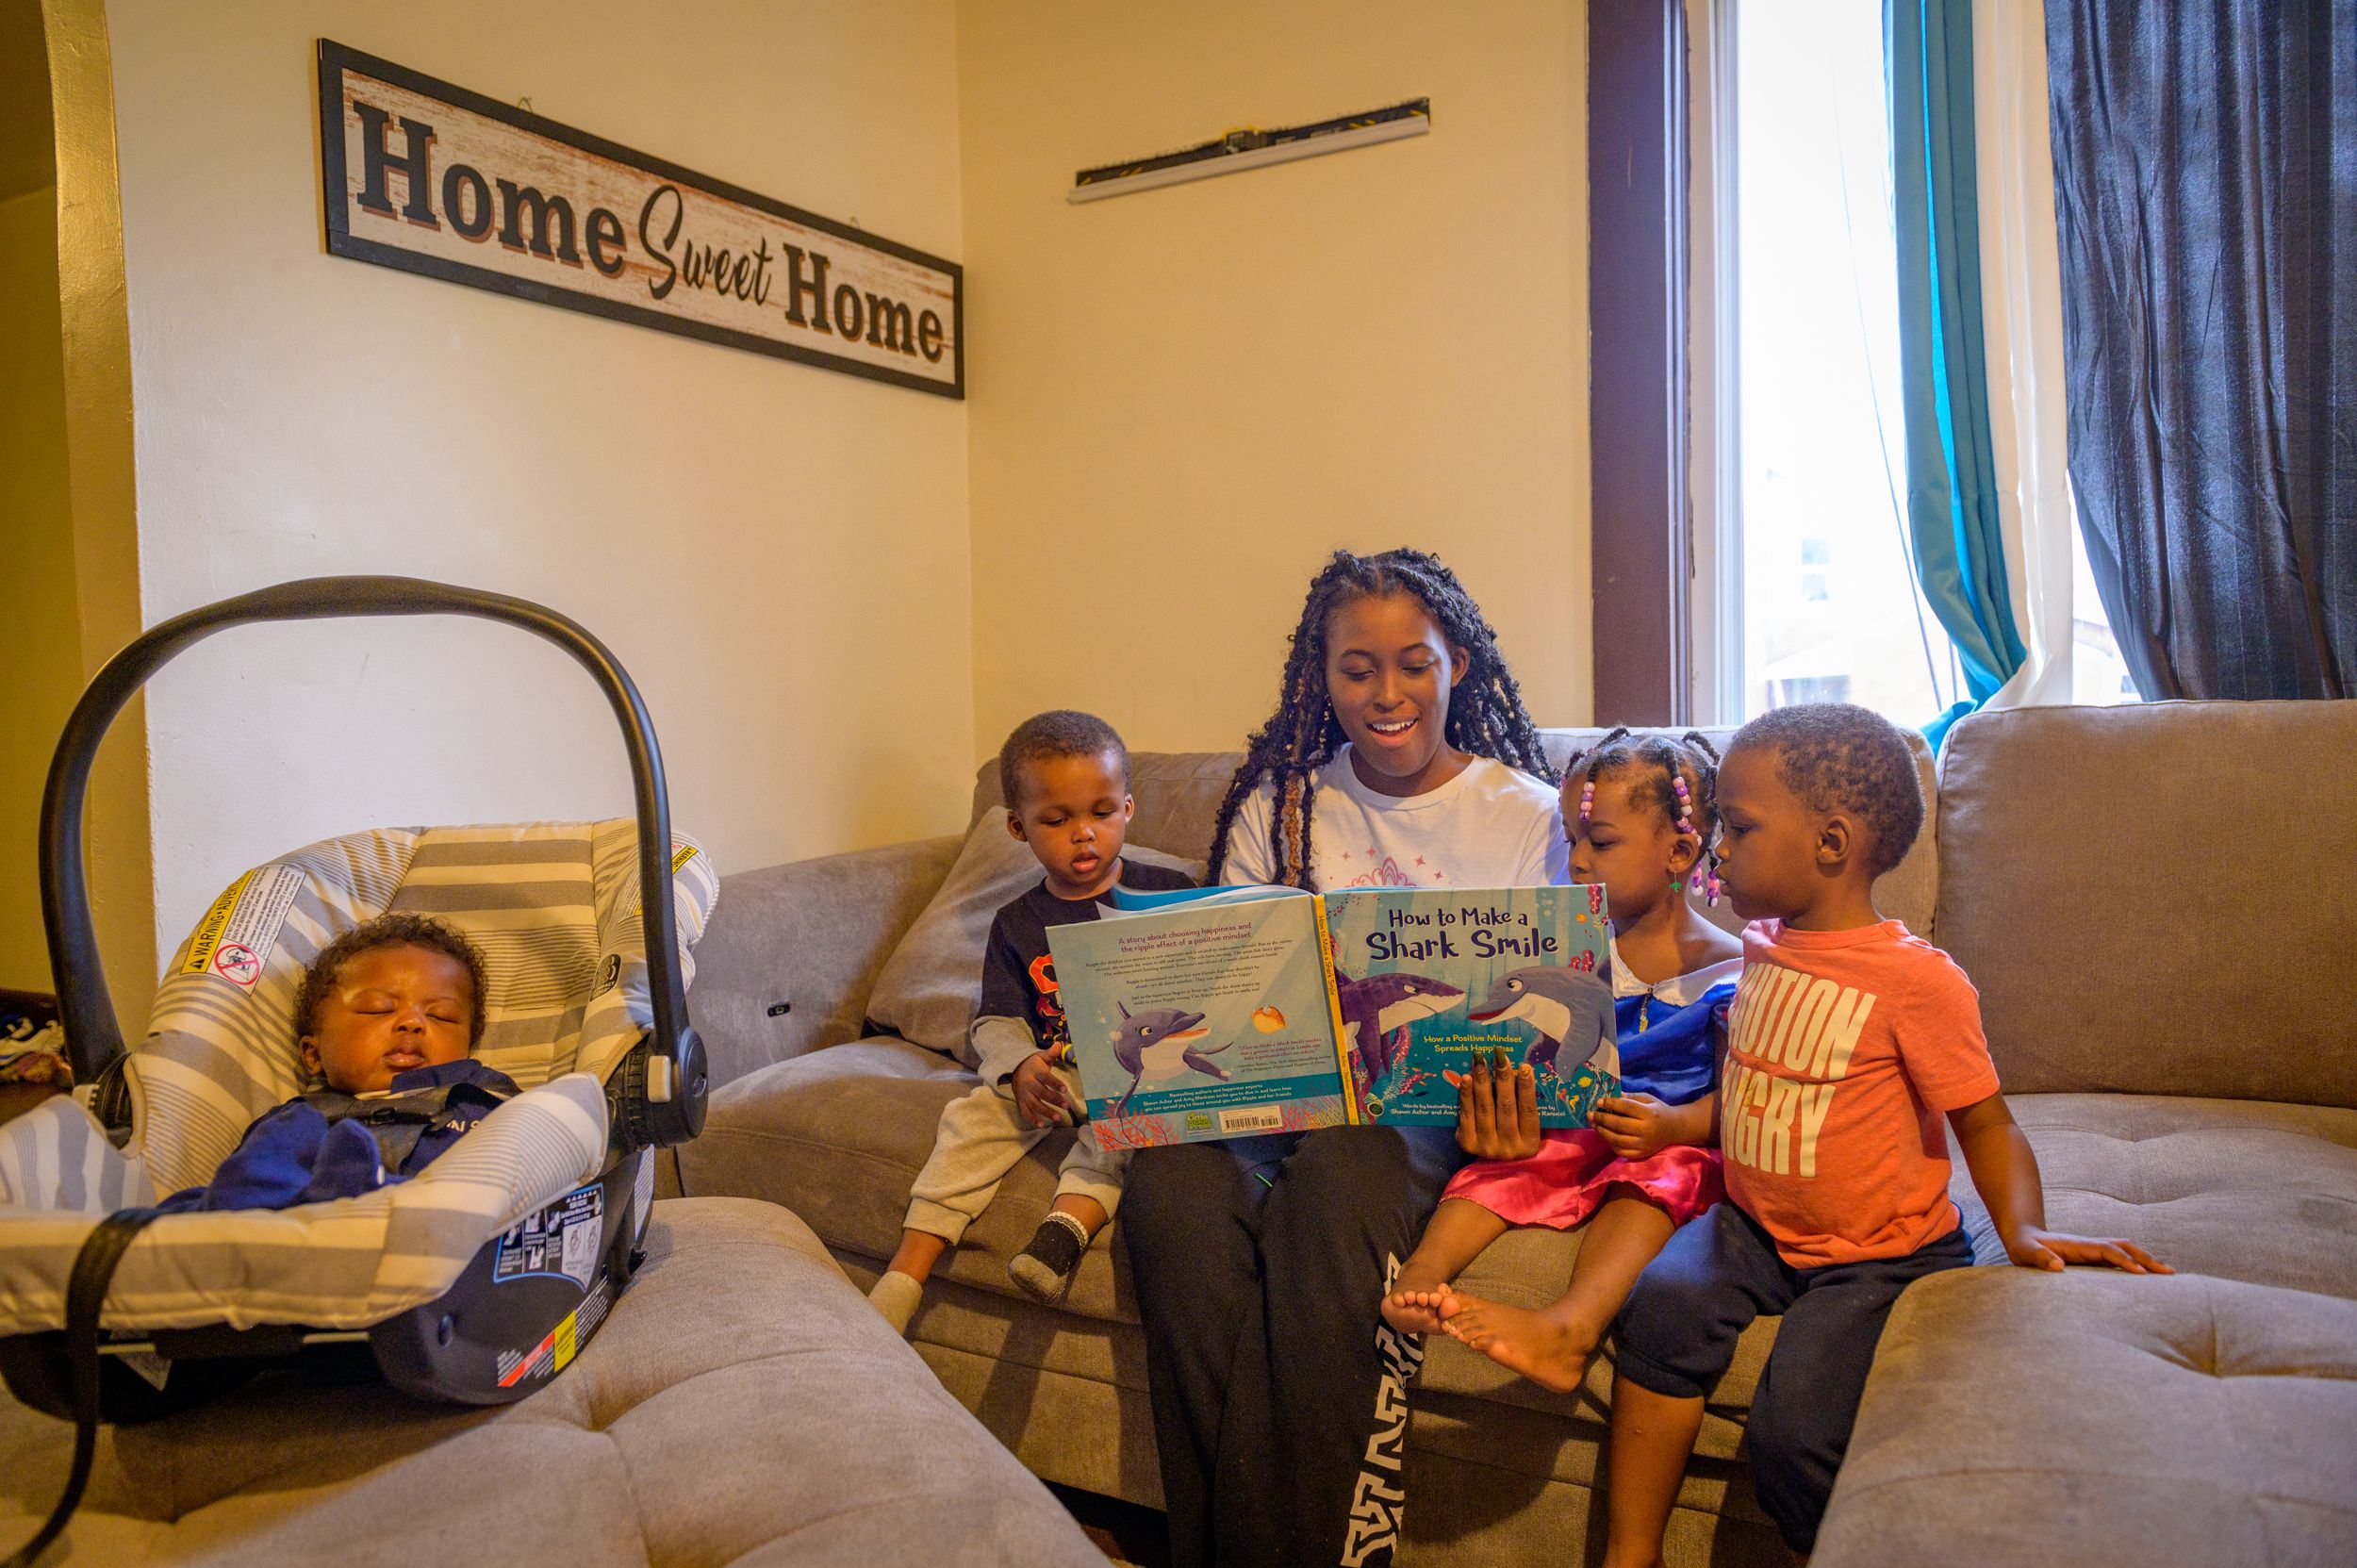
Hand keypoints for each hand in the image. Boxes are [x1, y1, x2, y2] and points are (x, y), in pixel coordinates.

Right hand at [1011, 1052, 1069, 1128]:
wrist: (1014, 1069)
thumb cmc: (1033, 1064)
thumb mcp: (1041, 1057)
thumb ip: (1051, 1053)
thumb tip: (1059, 1044)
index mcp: (1034, 1071)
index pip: (1045, 1078)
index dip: (1055, 1083)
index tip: (1065, 1090)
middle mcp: (1028, 1083)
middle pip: (1041, 1092)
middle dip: (1054, 1100)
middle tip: (1066, 1106)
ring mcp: (1023, 1094)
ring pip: (1034, 1104)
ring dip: (1046, 1112)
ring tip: (1058, 1118)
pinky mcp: (1020, 1101)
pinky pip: (1025, 1112)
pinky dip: (1032, 1119)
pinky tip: (1041, 1125)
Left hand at [1446, 1049, 1541, 1160]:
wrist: (1494, 1165)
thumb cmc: (1515, 1136)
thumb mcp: (1526, 1127)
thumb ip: (1524, 1105)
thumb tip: (1520, 1070)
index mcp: (1529, 1143)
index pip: (1529, 1111)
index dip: (1527, 1088)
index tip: (1525, 1066)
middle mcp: (1509, 1147)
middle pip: (1506, 1108)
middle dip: (1503, 1079)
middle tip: (1500, 1057)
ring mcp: (1487, 1146)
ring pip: (1485, 1109)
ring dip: (1482, 1082)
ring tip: (1480, 1063)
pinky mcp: (1468, 1143)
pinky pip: (1467, 1114)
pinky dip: (1466, 1094)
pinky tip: (1466, 1078)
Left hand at [1590, 1093, 1674, 1160]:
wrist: (1674, 1129)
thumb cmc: (1658, 1110)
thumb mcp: (1647, 1099)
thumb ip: (1630, 1098)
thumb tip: (1611, 1097)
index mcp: (1649, 1113)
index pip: (1627, 1107)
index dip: (1611, 1104)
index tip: (1599, 1102)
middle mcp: (1647, 1130)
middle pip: (1619, 1125)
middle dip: (1602, 1119)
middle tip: (1591, 1114)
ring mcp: (1644, 1144)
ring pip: (1618, 1140)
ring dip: (1603, 1132)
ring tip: (1595, 1125)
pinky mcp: (1641, 1154)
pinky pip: (1621, 1151)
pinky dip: (1610, 1144)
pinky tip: (1605, 1136)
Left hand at [2001, 1226, 2171, 1274]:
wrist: (2023, 1236)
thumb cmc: (2024, 1247)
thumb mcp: (2025, 1252)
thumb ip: (2039, 1258)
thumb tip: (2058, 1266)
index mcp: (2078, 1245)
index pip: (2108, 1250)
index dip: (2124, 1260)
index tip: (2142, 1273)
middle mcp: (2091, 1245)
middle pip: (2125, 1247)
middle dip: (2147, 1258)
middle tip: (2170, 1273)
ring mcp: (2094, 1250)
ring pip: (2127, 1251)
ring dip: (2147, 1260)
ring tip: (2169, 1274)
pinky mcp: (2094, 1257)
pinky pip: (2121, 1260)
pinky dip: (2138, 1265)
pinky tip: (2149, 1277)